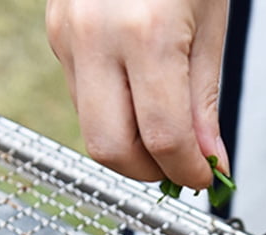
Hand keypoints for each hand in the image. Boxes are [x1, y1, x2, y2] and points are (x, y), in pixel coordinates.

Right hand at [46, 0, 228, 188]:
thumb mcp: (209, 25)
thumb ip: (204, 101)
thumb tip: (208, 161)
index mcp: (145, 33)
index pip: (162, 137)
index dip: (187, 171)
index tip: (204, 177)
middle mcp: (96, 37)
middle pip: (110, 148)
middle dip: (149, 171)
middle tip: (179, 166)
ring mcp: (68, 36)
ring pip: (92, 129)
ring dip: (131, 147)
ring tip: (164, 134)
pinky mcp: (57, 35)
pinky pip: (84, 99)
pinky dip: (115, 115)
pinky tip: (138, 98)